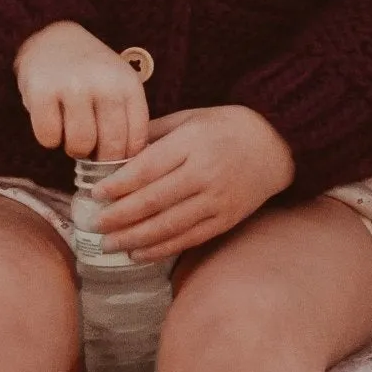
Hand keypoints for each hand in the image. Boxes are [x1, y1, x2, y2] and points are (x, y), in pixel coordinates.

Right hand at [14, 21, 149, 159]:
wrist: (52, 37)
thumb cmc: (90, 73)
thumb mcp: (118, 86)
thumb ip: (127, 120)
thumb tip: (127, 167)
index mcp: (128, 84)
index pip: (136, 140)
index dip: (124, 159)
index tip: (113, 159)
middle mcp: (103, 84)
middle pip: (110, 147)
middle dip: (99, 159)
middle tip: (91, 151)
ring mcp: (72, 86)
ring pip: (79, 145)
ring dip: (74, 149)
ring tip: (71, 135)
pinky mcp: (41, 91)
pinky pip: (48, 137)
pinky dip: (49, 139)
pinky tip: (51, 123)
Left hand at [90, 106, 294, 259]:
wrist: (276, 145)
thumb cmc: (226, 127)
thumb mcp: (189, 118)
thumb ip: (153, 134)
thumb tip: (114, 151)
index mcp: (193, 143)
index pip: (148, 168)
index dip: (119, 184)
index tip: (95, 194)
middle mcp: (205, 173)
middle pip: (154, 200)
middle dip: (120, 216)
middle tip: (95, 224)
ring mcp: (217, 200)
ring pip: (169, 225)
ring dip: (135, 238)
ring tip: (109, 244)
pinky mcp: (226, 219)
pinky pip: (188, 238)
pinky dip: (161, 249)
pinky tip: (138, 253)